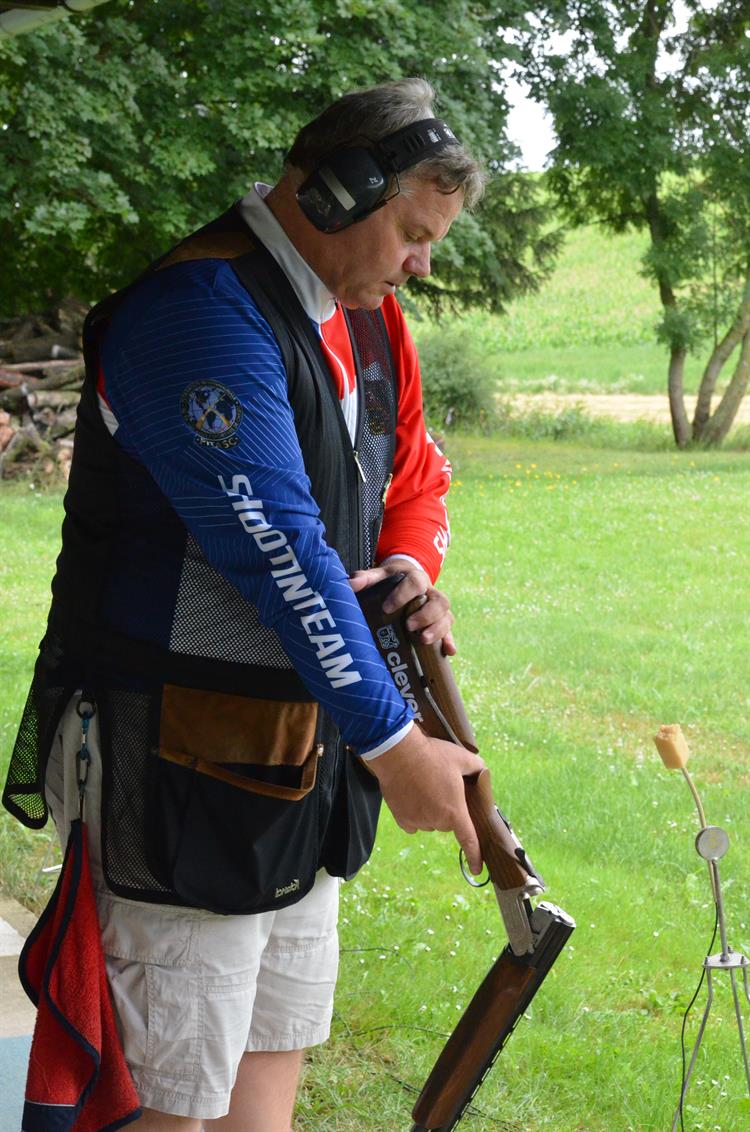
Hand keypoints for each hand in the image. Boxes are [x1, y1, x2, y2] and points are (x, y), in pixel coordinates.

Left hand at [349, 557, 455, 655]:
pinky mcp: (441, 622)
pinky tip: (448, 652)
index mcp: (416, 579)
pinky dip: (449, 641)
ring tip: (423, 640)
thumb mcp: (380, 575)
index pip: (415, 583)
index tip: (386, 608)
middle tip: (408, 626)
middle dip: (425, 615)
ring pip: (447, 617)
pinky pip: (450, 632)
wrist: (408, 577)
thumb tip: (351, 584)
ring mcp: (438, 609)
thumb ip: (366, 578)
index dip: (403, 595)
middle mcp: (432, 593)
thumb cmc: (392, 580)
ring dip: (438, 630)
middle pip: (439, 601)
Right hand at [365, 725, 484, 873]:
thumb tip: (482, 773)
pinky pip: (413, 822)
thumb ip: (477, 768)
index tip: (477, 869)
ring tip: (424, 786)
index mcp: (454, 812)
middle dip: (448, 809)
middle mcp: (436, 821)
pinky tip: (412, 795)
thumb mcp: (462, 757)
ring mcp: (417, 821)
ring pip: (429, 821)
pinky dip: (415, 813)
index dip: (474, 856)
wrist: (398, 753)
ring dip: (430, 810)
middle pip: (447, 823)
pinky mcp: (401, 818)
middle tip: (442, 787)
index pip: (468, 840)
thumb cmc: (432, 756)